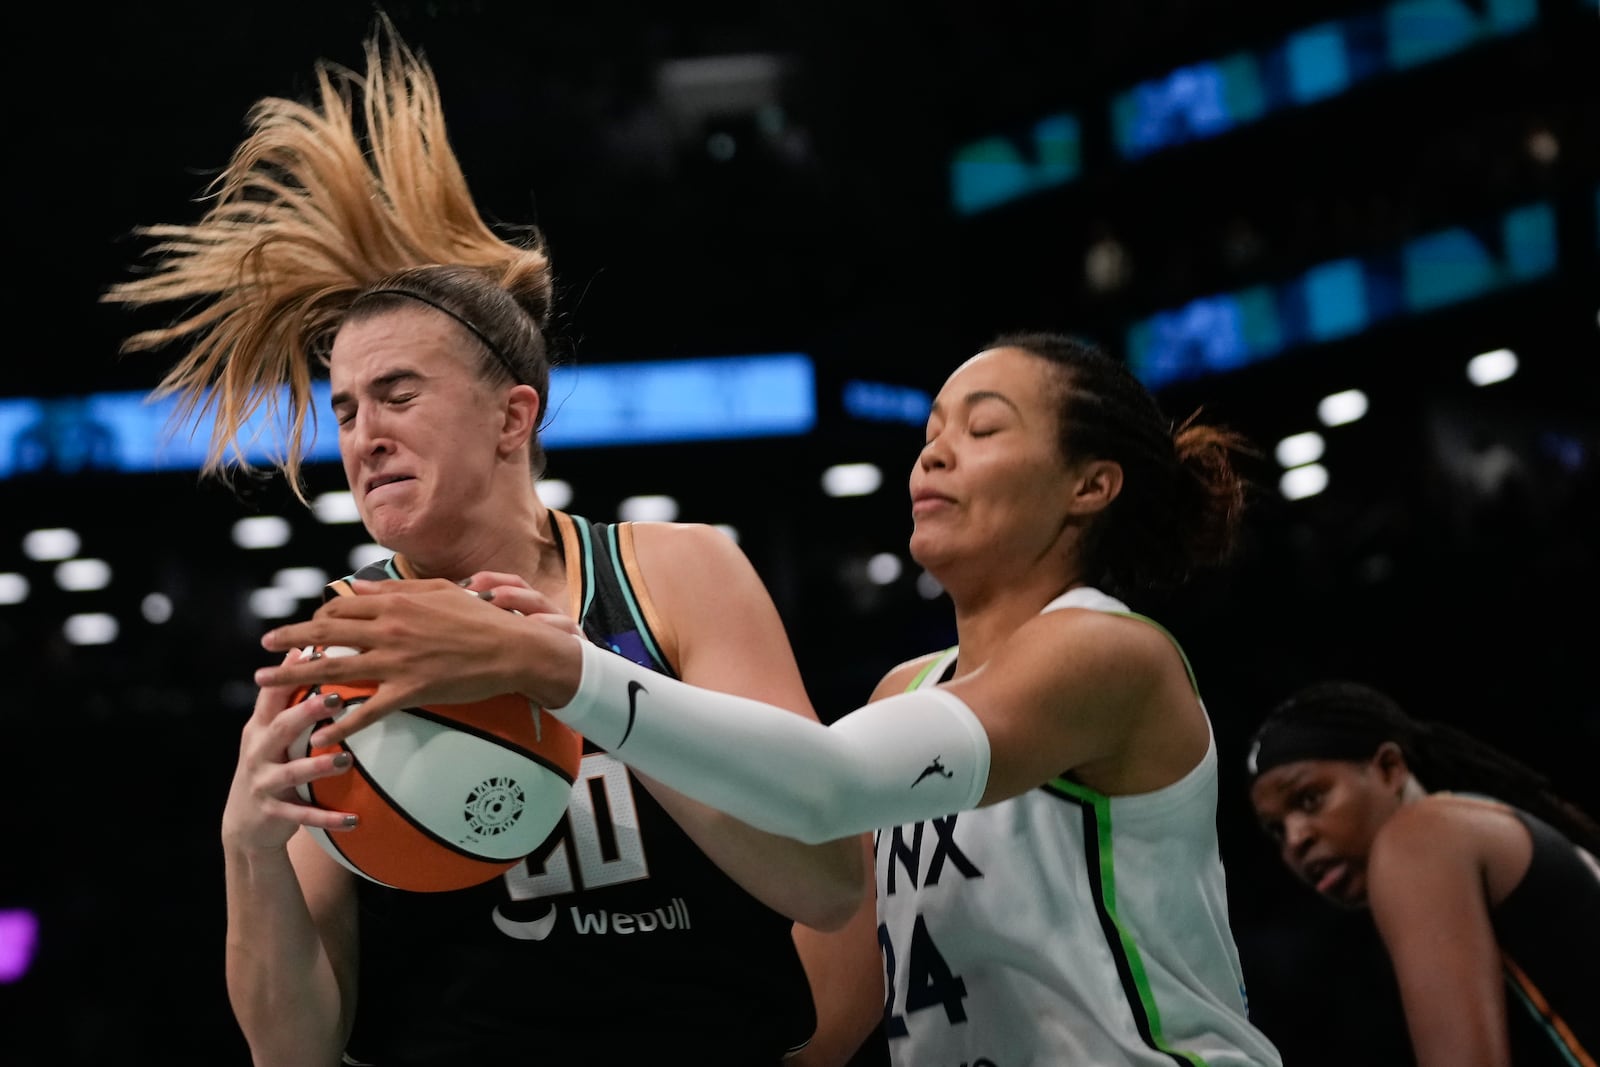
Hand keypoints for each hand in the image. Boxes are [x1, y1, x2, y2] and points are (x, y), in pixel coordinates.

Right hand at [221, 648, 357, 850]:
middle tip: (336, 699)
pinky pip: (304, 815)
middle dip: (306, 712)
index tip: (313, 653)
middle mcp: (258, 751)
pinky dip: (329, 818)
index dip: (289, 673)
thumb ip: (285, 697)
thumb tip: (307, 648)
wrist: (245, 823)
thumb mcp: (270, 732)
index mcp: (260, 727)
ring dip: (320, 766)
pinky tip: (355, 819)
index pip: (272, 694)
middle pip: (281, 726)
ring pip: (292, 772)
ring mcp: (263, 782)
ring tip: (347, 759)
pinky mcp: (273, 812)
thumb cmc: (269, 764)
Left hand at [255, 577, 584, 745]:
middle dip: (288, 640)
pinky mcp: (410, 690)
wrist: (513, 649)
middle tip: (264, 647)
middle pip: (325, 634)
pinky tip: (320, 734)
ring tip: (264, 682)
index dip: (317, 617)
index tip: (303, 627)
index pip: (342, 607)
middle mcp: (389, 629)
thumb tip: (366, 587)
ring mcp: (397, 661)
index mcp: (396, 602)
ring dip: (293, 676)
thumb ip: (402, 588)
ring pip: (333, 669)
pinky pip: (367, 711)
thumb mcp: (443, 591)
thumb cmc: (483, 618)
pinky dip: (341, 723)